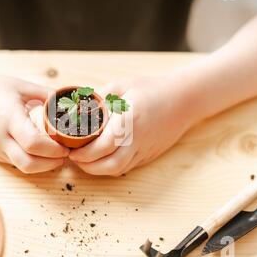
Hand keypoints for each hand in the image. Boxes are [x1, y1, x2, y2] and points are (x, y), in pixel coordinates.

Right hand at [0, 71, 68, 172]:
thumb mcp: (22, 86)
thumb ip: (46, 95)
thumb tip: (70, 103)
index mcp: (9, 118)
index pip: (34, 143)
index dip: (54, 150)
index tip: (66, 146)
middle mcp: (0, 137)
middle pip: (28, 164)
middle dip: (51, 164)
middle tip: (65, 155)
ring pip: (22, 167)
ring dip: (42, 165)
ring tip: (56, 155)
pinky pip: (14, 163)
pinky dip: (30, 160)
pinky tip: (39, 152)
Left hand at [69, 76, 196, 175]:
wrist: (186, 99)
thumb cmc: (153, 89)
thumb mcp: (122, 86)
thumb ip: (99, 98)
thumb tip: (76, 108)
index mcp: (130, 120)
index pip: (103, 146)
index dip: (84, 153)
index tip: (70, 149)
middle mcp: (138, 139)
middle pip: (109, 165)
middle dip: (87, 166)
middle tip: (73, 157)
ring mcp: (145, 150)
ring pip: (118, 170)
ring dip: (97, 169)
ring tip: (84, 159)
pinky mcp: (148, 155)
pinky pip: (127, 167)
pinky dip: (110, 166)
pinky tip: (101, 158)